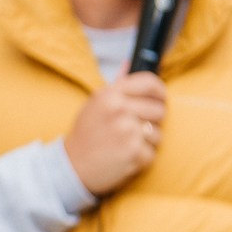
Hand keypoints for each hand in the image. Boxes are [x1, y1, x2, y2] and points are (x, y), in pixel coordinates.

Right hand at [63, 72, 167, 195]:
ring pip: (158, 133)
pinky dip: (141, 158)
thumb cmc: (85, 134)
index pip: (149, 83)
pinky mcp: (134, 153)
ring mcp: (127, 132)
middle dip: (152, 121)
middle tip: (135, 129)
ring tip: (125, 144)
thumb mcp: (94, 104)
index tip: (159, 99)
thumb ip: (116, 84)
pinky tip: (124, 157)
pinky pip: (152, 152)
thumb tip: (130, 63)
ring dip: (146, 142)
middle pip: (159, 110)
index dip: (159, 92)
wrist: (71, 167)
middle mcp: (119, 110)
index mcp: (109, 95)